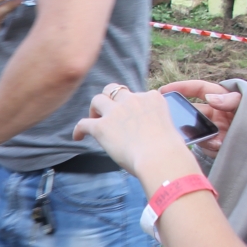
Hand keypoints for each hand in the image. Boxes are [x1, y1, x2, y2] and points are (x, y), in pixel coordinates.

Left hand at [72, 83, 199, 192]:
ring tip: (94, 121)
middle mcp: (133, 100)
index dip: (130, 104)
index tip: (129, 115)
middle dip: (109, 98)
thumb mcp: (169, 126)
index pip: (137, 94)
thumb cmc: (169, 150)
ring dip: (94, 109)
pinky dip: (78, 130)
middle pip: (114, 90)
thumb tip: (149, 133)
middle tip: (107, 113)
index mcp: (153, 98)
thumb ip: (157, 122)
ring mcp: (116, 112)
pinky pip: (83, 123)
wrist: (160, 157)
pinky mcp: (102, 126)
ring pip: (97, 99)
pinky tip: (78, 137)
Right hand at [158, 80, 240, 155]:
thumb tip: (210, 98)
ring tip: (202, 134)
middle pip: (192, 111)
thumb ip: (231, 99)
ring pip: (195, 129)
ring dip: (196, 132)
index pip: (199, 89)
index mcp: (222, 99)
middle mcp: (214, 114)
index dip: (182, 87)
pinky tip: (218, 145)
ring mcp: (213, 130)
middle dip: (184, 114)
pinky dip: (208, 144)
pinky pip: (203, 144)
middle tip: (171, 117)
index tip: (165, 90)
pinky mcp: (214, 145)